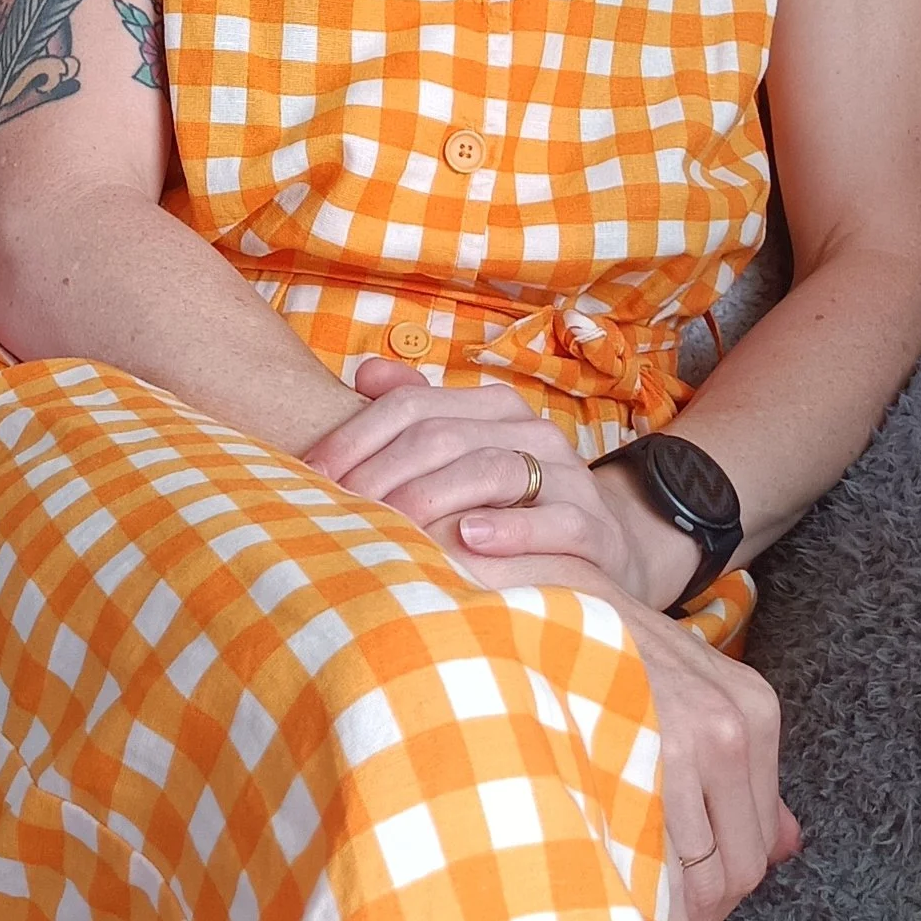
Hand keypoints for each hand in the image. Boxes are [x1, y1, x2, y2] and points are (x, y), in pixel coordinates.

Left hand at [306, 357, 662, 598]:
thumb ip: (420, 415)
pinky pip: (554, 520)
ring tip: (392, 521)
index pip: (412, 406)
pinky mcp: (593, 525)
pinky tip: (470, 538)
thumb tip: (364, 372)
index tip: (312, 474)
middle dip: (381, 472)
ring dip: (433, 496)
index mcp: (492, 408)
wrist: (608, 548)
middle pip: (442, 436)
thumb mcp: (468, 456)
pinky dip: (510, 528)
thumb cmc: (516, 505)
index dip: (356, 436)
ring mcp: (565, 475)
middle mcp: (530, 431)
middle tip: (339, 507)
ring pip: (492, 468)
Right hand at [627, 603, 800, 920]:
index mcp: (754, 713)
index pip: (756, 846)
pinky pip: (664, 857)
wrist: (546, 586)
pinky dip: (646, 898)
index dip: (718, 901)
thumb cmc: (609, 649)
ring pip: (703, 876)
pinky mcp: (654, 744)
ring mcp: (696, 736)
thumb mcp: (690, 692)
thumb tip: (789, 848)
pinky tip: (619, 909)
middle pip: (738, 870)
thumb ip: (741, 772)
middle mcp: (735, 726)